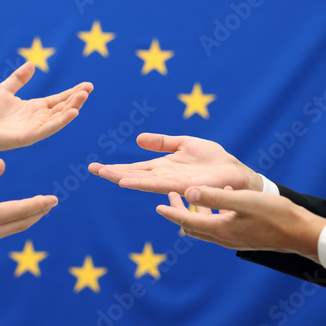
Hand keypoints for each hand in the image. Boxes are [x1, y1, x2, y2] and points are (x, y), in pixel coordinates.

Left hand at [0, 62, 93, 168]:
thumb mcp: (5, 90)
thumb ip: (18, 79)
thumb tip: (32, 64)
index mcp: (34, 108)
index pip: (58, 100)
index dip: (72, 93)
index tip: (86, 85)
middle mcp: (38, 119)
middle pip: (62, 107)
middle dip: (76, 98)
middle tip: (89, 88)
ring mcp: (36, 128)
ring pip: (59, 117)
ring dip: (73, 107)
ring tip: (84, 96)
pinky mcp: (30, 136)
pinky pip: (49, 129)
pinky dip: (62, 121)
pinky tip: (73, 113)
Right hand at [0, 158, 57, 265]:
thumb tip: (2, 163)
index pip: (20, 211)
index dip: (39, 204)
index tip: (54, 198)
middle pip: (20, 224)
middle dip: (38, 213)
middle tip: (51, 204)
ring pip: (11, 231)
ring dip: (26, 220)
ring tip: (36, 211)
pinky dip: (12, 225)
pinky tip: (9, 219)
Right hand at [88, 133, 262, 194]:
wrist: (234, 172)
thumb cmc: (212, 159)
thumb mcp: (183, 144)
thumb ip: (162, 142)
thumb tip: (138, 139)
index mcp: (161, 167)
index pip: (133, 168)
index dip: (115, 168)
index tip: (95, 166)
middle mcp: (162, 177)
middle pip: (132, 176)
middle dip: (112, 173)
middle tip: (91, 170)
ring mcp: (171, 183)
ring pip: (140, 181)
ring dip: (121, 178)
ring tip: (104, 174)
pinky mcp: (182, 186)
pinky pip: (157, 184)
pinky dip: (140, 183)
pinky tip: (126, 182)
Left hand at [156, 186, 325, 262]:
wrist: (300, 233)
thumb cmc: (274, 214)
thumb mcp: (243, 201)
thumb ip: (215, 195)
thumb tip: (187, 191)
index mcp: (219, 229)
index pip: (186, 221)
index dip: (171, 213)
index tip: (158, 206)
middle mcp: (222, 237)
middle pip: (191, 226)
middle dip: (179, 212)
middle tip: (171, 197)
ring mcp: (232, 239)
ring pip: (204, 227)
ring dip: (195, 212)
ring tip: (192, 196)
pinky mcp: (241, 237)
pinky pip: (218, 227)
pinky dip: (212, 213)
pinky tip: (222, 198)